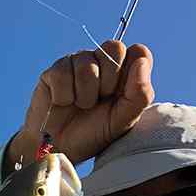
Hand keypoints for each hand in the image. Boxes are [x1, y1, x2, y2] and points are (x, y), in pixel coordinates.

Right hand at [5, 41, 154, 173]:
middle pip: (114, 47)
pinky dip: (64, 97)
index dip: (131, 73)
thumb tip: (141, 61)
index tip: (121, 95)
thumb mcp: (124, 121)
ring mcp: (77, 63)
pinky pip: (62, 74)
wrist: (61, 147)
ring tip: (80, 106)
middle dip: (107, 81)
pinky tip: (63, 103)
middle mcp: (101, 61)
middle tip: (99, 101)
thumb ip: (140, 94)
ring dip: (84, 95)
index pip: (138, 52)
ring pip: (86, 65)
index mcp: (124, 71)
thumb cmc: (95, 133)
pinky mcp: (55, 71)